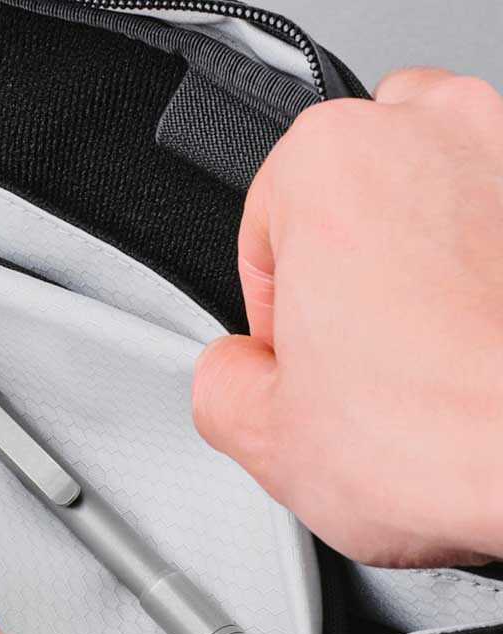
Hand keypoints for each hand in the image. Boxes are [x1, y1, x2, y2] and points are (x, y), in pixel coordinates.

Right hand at [192, 68, 502, 567]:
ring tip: (428, 364)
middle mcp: (435, 133)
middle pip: (352, 196)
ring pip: (440, 200)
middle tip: (357, 360)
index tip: (296, 363)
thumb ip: (218, 382)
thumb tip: (234, 373)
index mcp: (330, 161)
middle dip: (348, 269)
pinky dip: (489, 282)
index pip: (263, 237)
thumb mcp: (261, 437)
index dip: (274, 317)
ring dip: (424, 266)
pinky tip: (479, 360)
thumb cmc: (444, 439)